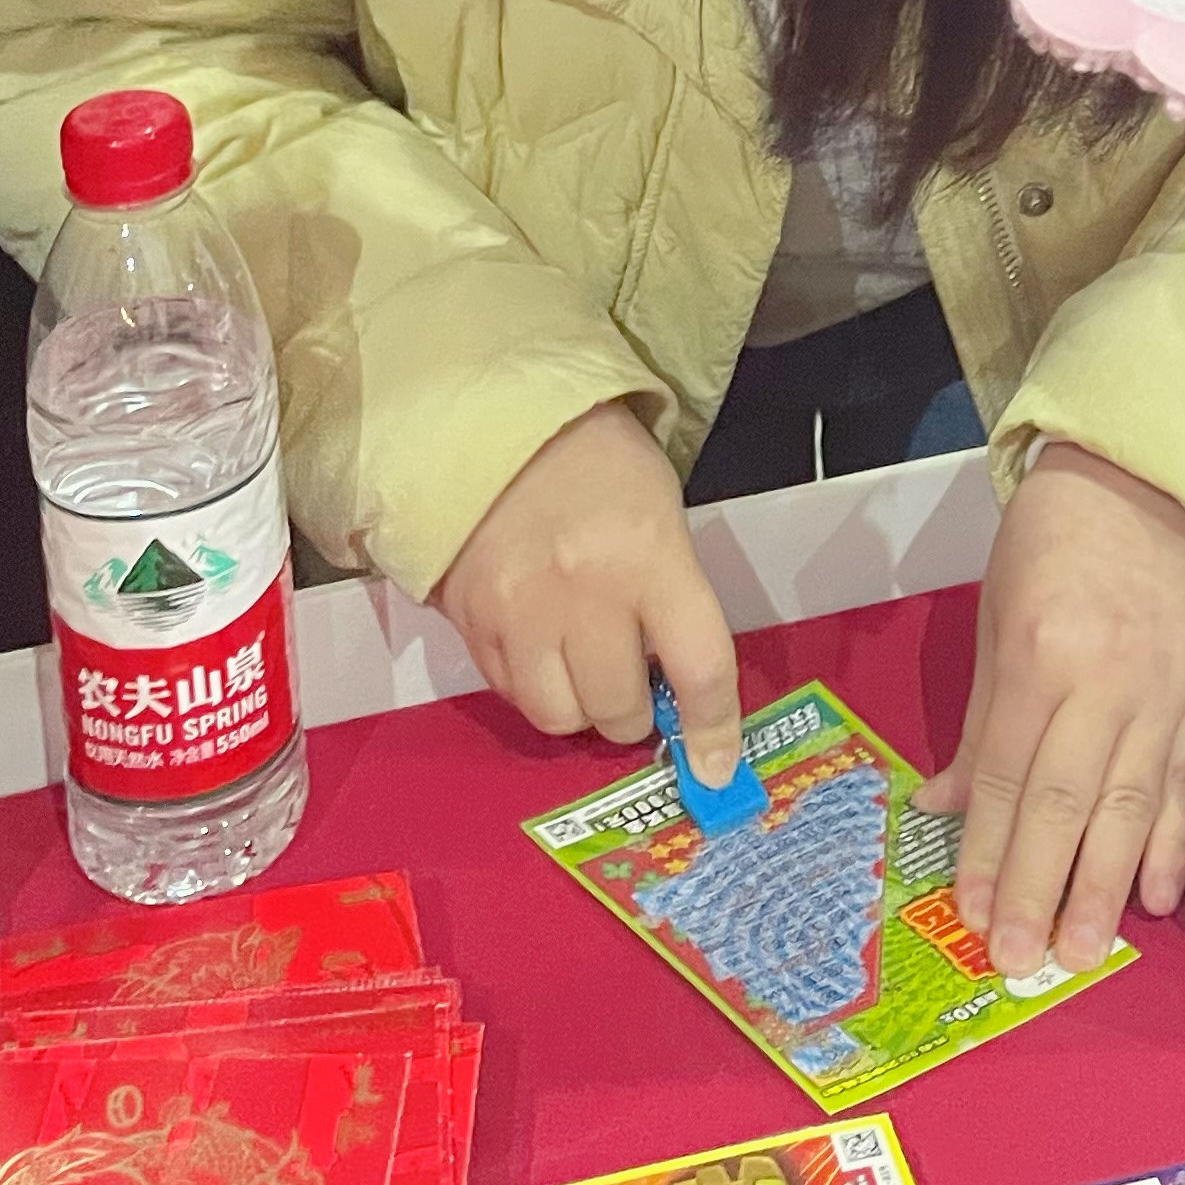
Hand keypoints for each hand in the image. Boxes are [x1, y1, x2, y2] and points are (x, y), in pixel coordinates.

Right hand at [433, 400, 741, 785]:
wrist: (493, 417)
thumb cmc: (598, 461)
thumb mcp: (660, 513)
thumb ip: (671, 597)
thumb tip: (675, 684)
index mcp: (648, 556)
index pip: (698, 668)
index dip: (714, 728)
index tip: (716, 767)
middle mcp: (583, 593)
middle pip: (618, 707)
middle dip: (635, 710)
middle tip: (635, 682)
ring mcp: (517, 611)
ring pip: (558, 717)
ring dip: (579, 707)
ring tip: (582, 667)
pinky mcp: (467, 621)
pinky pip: (508, 694)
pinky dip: (532, 687)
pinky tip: (539, 647)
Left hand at [915, 445, 1184, 978]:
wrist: (1150, 484)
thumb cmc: (1054, 544)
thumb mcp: (997, 619)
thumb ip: (980, 726)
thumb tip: (945, 809)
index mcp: (1044, 654)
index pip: (1011, 775)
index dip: (990, 854)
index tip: (974, 916)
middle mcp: (1109, 680)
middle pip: (1068, 804)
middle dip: (1042, 890)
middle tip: (1022, 959)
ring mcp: (1166, 693)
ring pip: (1131, 807)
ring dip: (1104, 888)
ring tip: (1081, 951)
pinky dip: (1170, 846)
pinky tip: (1155, 897)